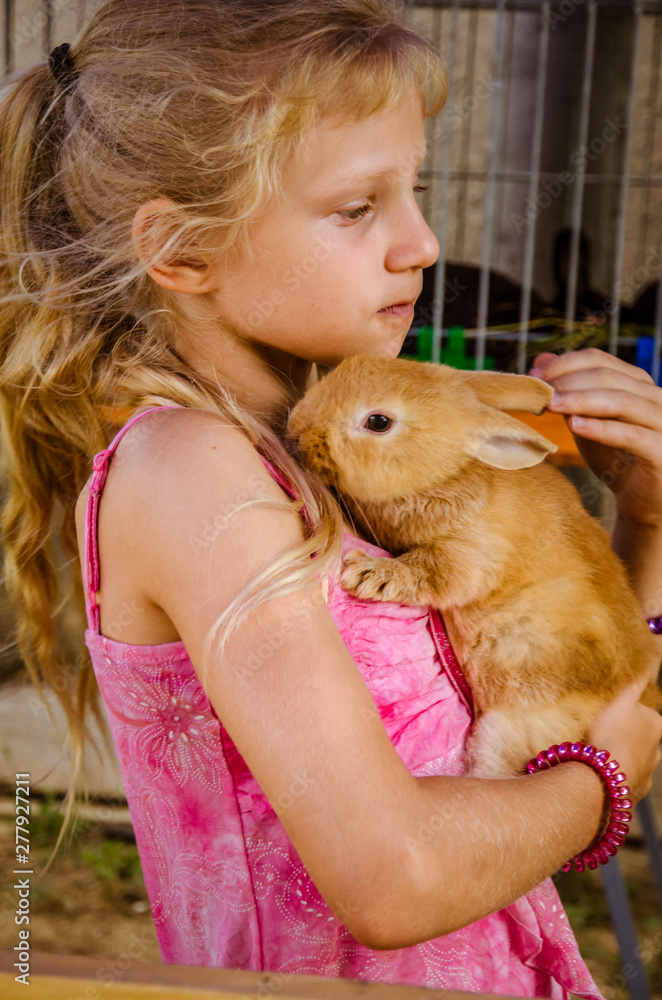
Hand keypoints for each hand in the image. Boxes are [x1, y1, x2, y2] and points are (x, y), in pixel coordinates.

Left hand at [529, 348, 661, 527]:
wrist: (640, 500)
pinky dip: (602, 428)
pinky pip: (632, 434)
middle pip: (609, 377)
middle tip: (539, 390)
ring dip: (582, 400)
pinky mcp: (661, 450)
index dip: (565, 364)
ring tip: (551, 405)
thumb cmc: (614, 459)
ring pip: (621, 401)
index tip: (534, 375)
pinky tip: (575, 425)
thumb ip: (569, 392)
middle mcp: (655, 397)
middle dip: (569, 381)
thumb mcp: (586, 421)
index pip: (600, 361)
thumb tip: (542, 359)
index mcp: (638, 384)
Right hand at [588, 676, 661, 803]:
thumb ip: (635, 682)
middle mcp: (657, 750)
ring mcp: (646, 773)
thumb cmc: (612, 733)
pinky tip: (600, 773)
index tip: (609, 710)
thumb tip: (648, 662)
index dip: (627, 709)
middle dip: (624, 735)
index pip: (644, 711)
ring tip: (598, 753)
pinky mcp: (633, 791)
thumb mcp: (622, 699)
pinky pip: (622, 779)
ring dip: (619, 755)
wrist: (603, 777)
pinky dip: (614, 775)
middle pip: (639, 737)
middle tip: (601, 731)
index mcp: (656, 725)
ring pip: (632, 759)